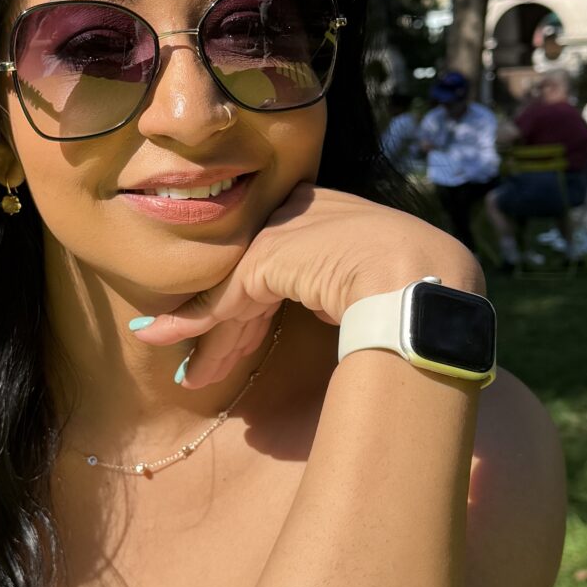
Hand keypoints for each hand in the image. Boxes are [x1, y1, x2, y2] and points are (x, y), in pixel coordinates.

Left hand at [130, 187, 481, 390]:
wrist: (424, 282)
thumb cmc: (418, 294)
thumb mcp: (372, 287)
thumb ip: (343, 290)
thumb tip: (329, 313)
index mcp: (338, 215)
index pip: (285, 259)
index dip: (259, 304)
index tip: (244, 339)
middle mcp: (307, 211)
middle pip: (256, 274)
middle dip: (229, 324)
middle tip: (205, 364)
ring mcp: (285, 229)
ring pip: (237, 289)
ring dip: (207, 336)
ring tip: (189, 375)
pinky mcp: (267, 255)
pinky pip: (224, 298)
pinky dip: (194, 324)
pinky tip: (162, 339)